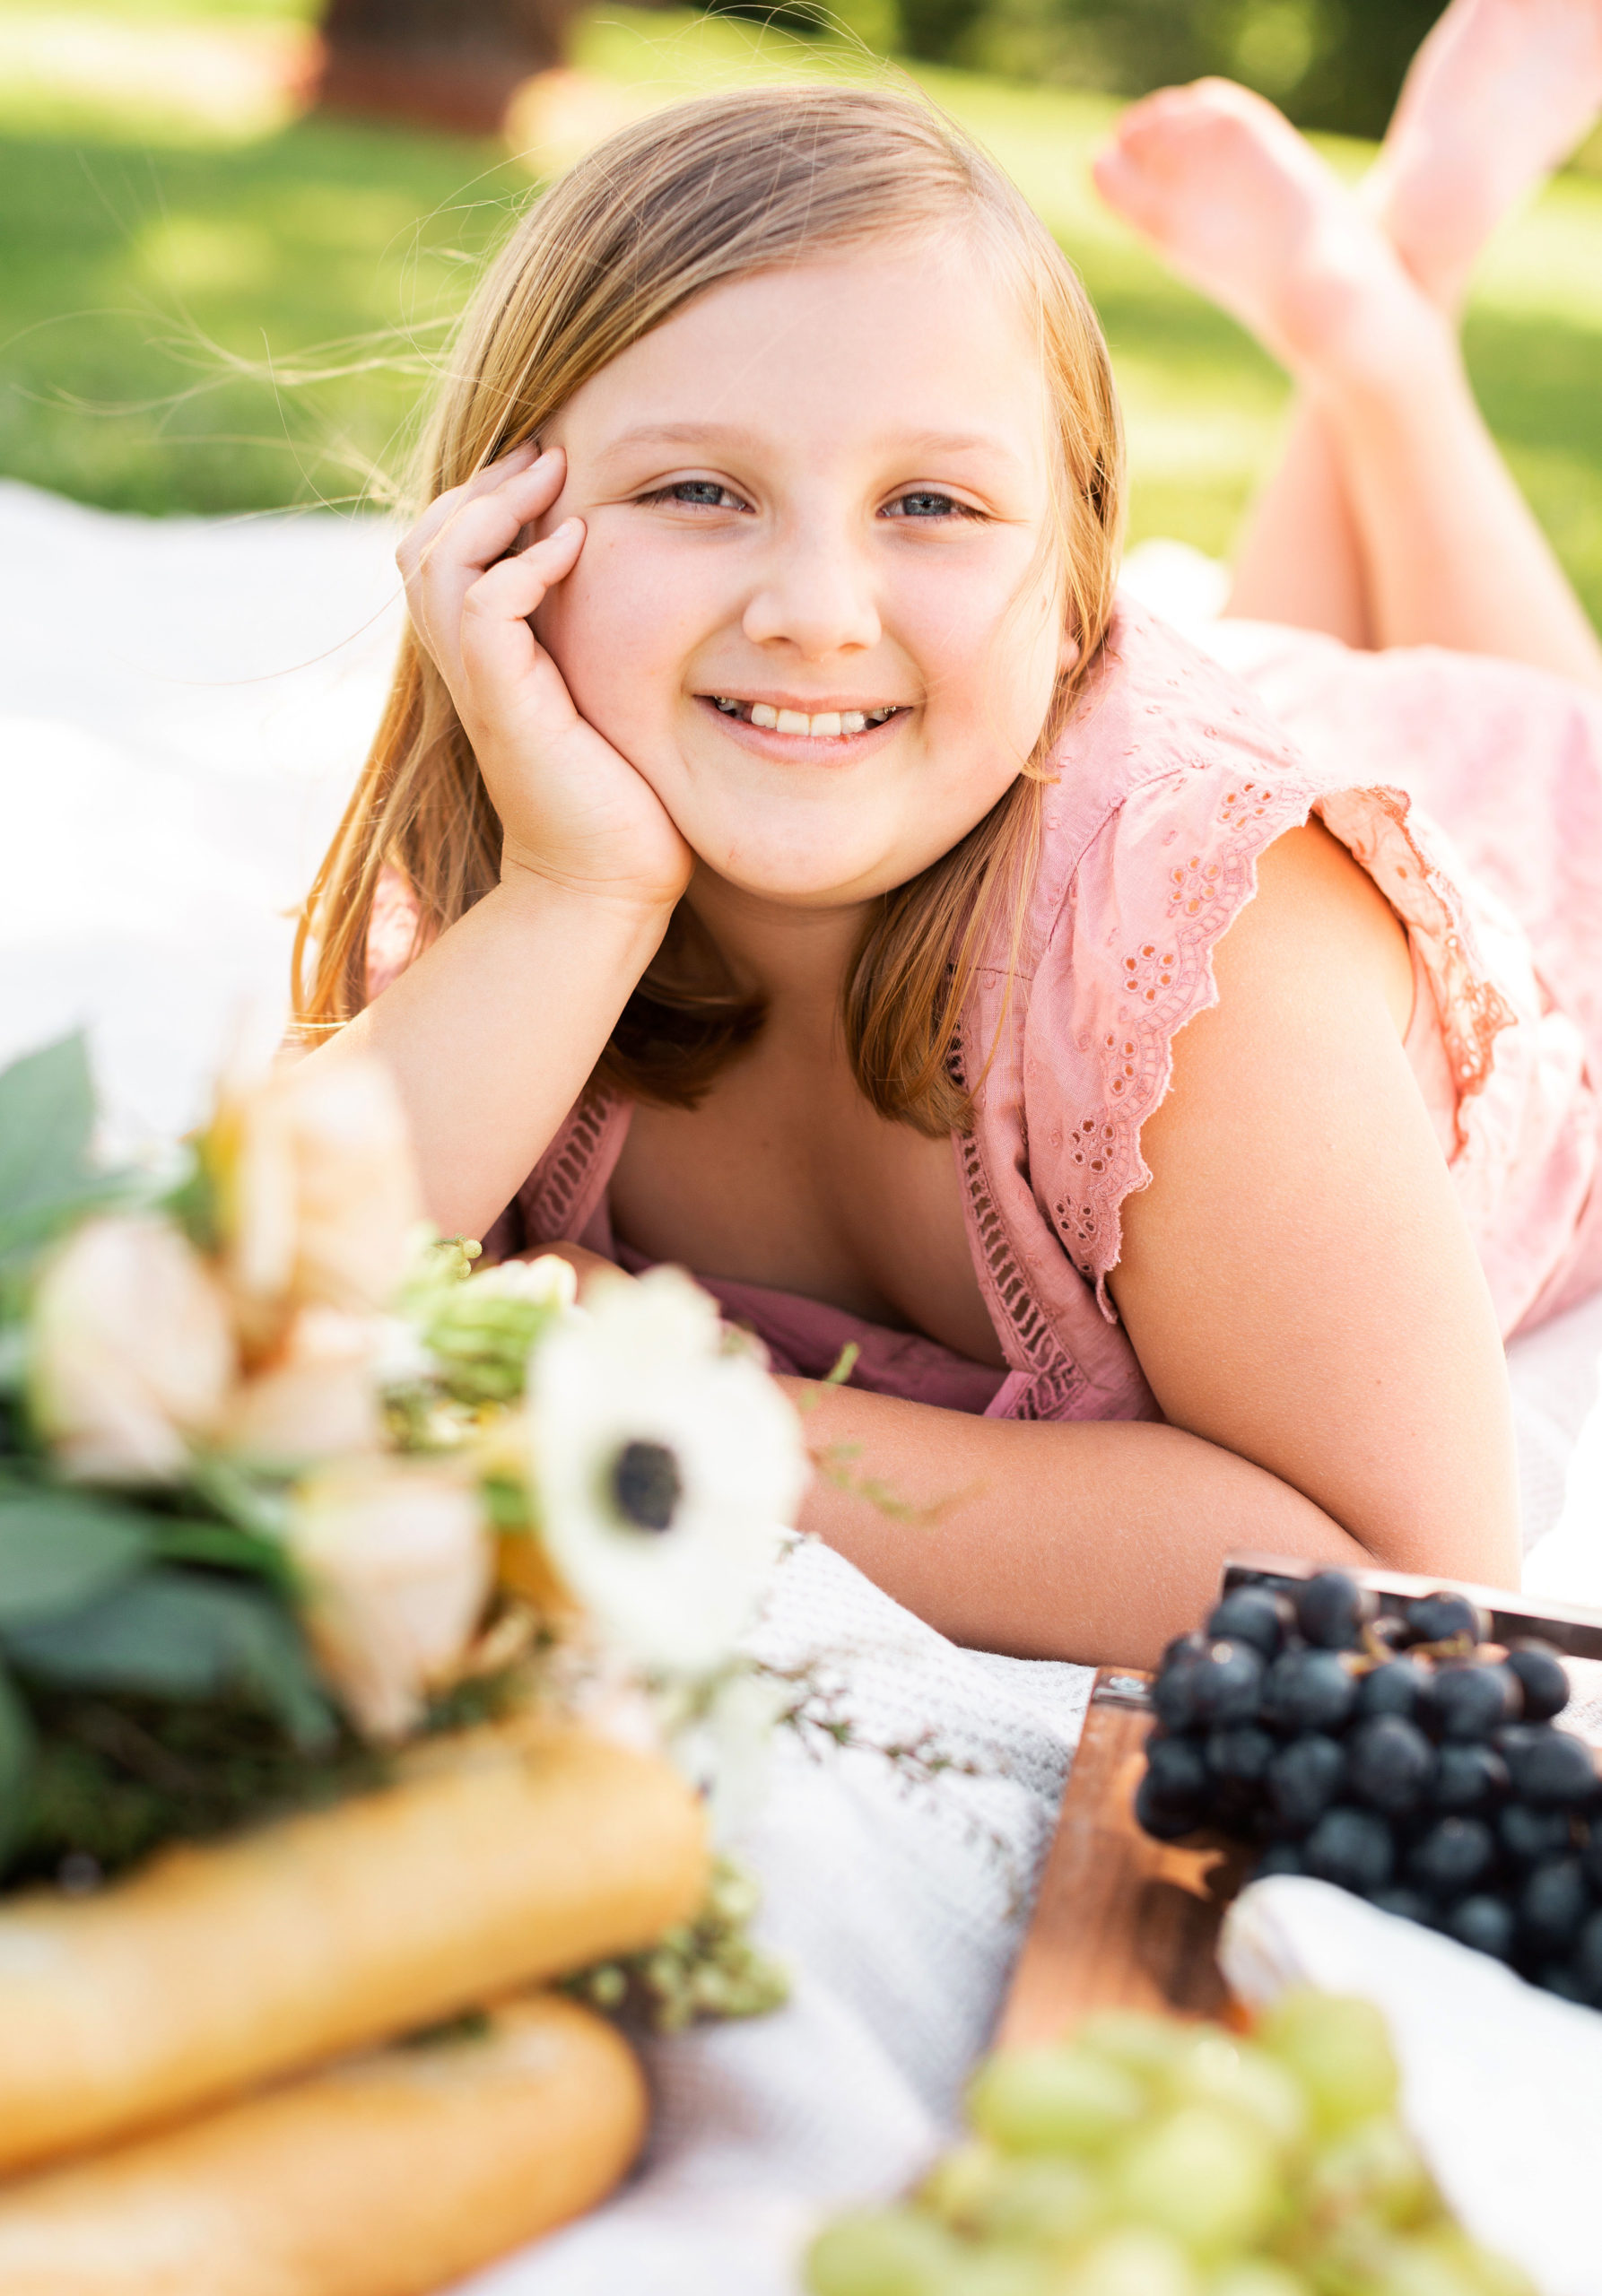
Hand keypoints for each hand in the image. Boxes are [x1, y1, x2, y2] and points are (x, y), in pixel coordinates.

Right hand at [397, 442, 693, 914]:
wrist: (609, 886)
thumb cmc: (629, 803)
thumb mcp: (615, 701)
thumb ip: (603, 643)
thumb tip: (648, 585)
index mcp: (488, 659)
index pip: (448, 550)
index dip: (487, 498)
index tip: (554, 468)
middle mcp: (469, 666)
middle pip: (425, 541)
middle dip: (483, 486)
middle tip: (550, 454)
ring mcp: (479, 684)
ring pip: (436, 560)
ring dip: (495, 508)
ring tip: (557, 479)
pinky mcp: (503, 705)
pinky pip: (481, 607)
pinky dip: (520, 565)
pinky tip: (574, 548)